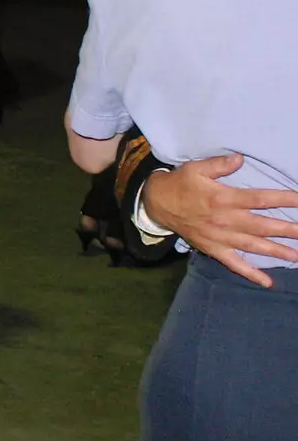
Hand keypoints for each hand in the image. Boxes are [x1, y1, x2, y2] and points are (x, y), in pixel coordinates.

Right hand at [143, 154, 297, 287]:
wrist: (157, 204)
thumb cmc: (180, 183)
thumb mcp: (196, 168)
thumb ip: (219, 164)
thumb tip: (240, 159)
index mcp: (224, 198)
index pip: (261, 199)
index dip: (284, 200)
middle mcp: (226, 220)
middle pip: (263, 225)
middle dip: (288, 229)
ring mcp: (221, 237)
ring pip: (254, 246)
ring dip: (278, 251)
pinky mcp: (214, 249)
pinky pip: (234, 264)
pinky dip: (251, 274)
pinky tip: (267, 282)